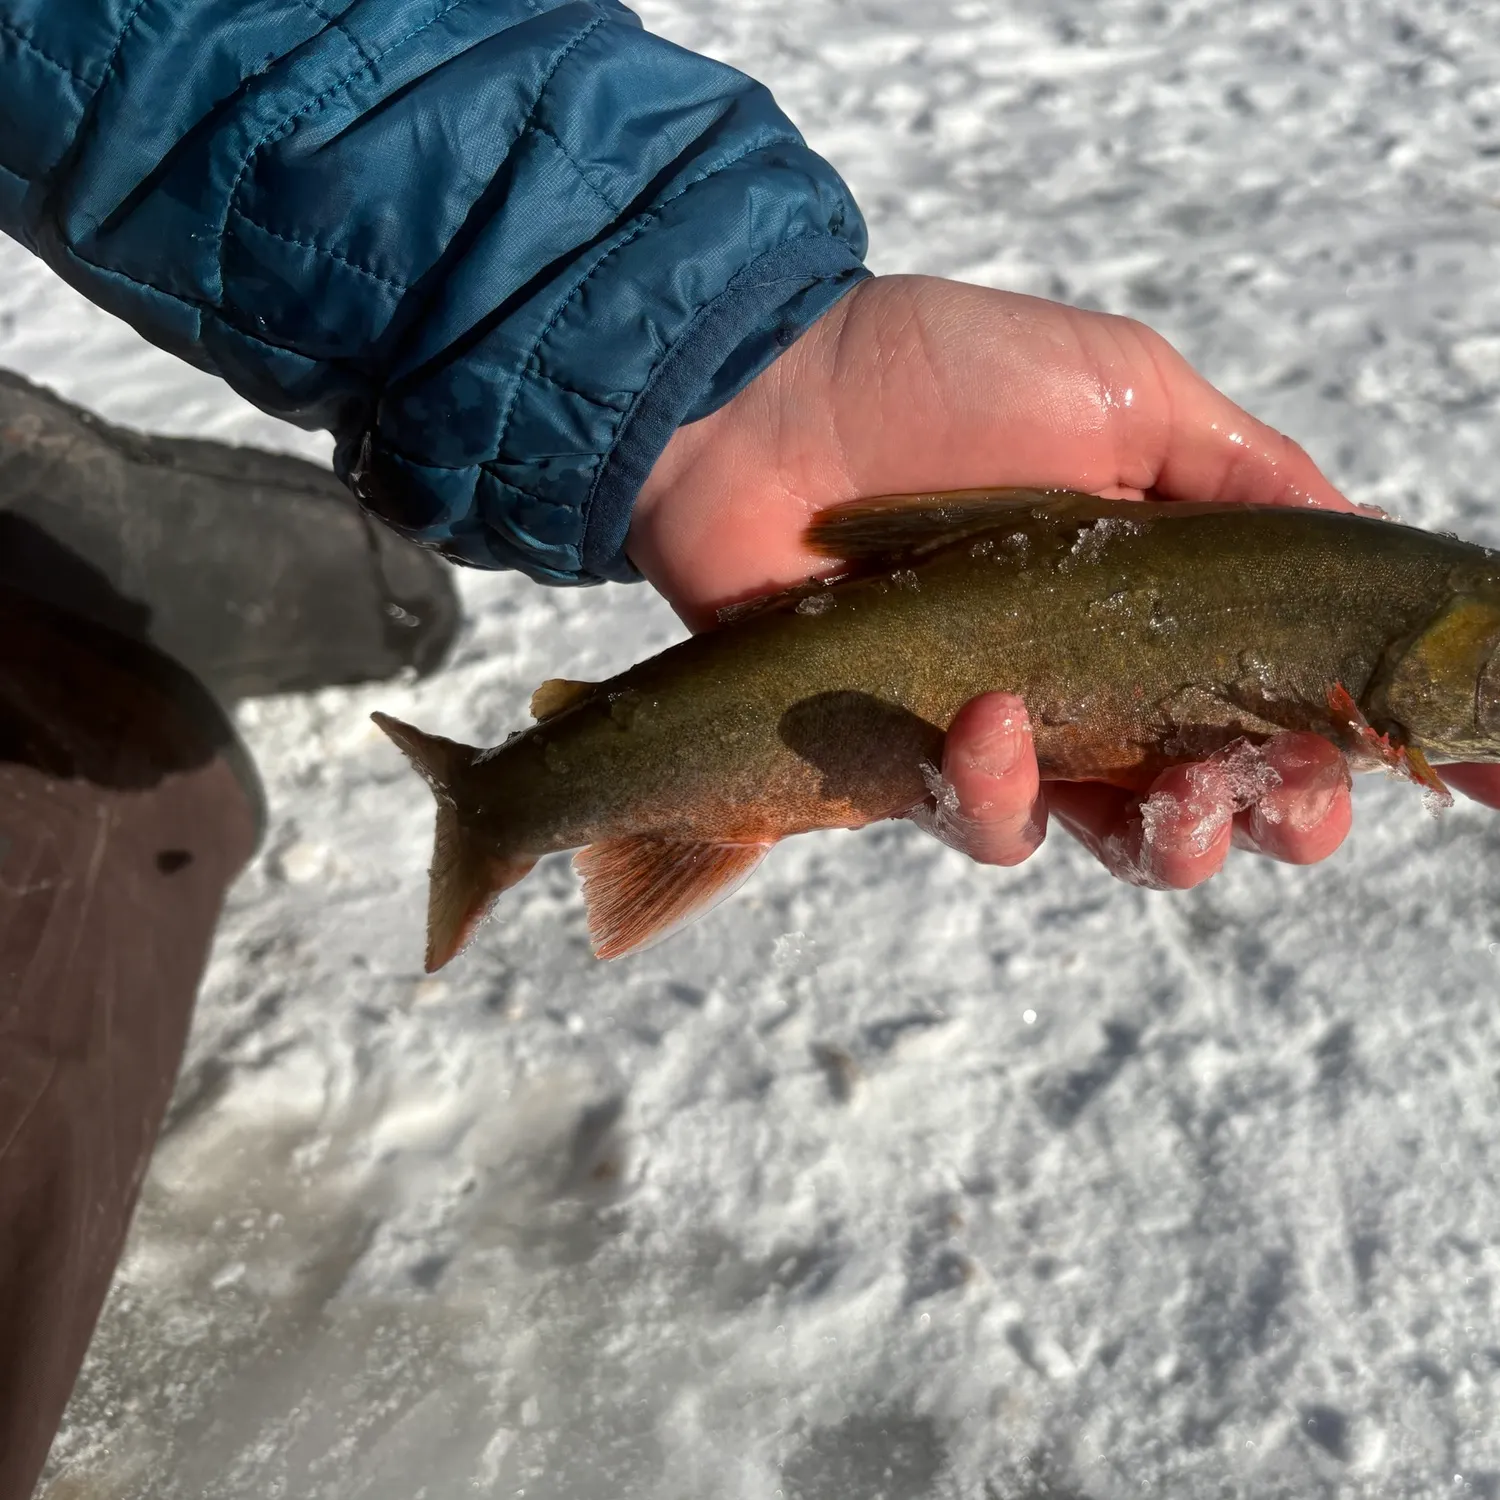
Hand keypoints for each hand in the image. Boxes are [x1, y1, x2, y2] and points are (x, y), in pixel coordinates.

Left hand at [630, 275, 1495, 887]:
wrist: (768, 394)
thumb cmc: (941, 378)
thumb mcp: (1126, 393)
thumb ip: (1246, 478)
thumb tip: (1367, 541)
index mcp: (1169, 605)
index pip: (1294, 693)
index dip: (1379, 739)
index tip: (1474, 770)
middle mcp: (1100, 682)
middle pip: (1225, 802)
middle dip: (1280, 816)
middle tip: (1293, 794)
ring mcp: (1007, 730)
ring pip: (1119, 843)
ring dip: (1176, 839)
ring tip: (1181, 793)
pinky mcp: (908, 760)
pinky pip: (981, 821)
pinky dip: (999, 790)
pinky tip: (989, 721)